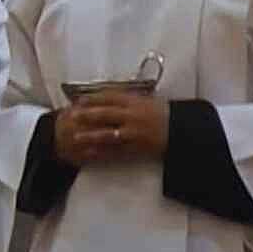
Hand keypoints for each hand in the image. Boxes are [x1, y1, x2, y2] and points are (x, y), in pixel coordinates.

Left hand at [54, 93, 168, 164]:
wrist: (180, 130)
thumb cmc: (165, 113)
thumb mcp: (148, 101)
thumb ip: (130, 99)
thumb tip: (112, 98)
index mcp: (135, 101)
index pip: (109, 97)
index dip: (93, 98)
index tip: (80, 99)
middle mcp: (132, 115)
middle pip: (105, 114)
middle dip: (87, 115)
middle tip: (72, 116)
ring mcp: (133, 132)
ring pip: (107, 134)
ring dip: (91, 136)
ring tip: (77, 137)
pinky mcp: (136, 147)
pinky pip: (116, 150)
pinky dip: (103, 152)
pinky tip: (93, 154)